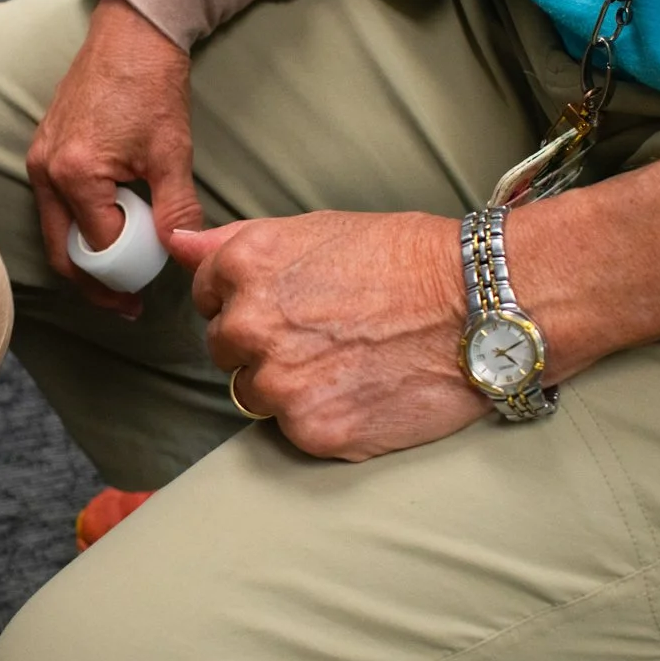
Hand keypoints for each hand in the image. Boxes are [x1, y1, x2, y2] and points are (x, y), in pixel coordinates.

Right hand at [28, 0, 205, 314]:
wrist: (132, 34)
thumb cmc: (150, 84)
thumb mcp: (171, 152)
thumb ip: (175, 208)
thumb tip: (180, 252)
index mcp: (75, 174)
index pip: (99, 247)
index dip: (127, 274)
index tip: (149, 290)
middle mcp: (46, 170)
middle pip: (62, 253)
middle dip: (94, 284)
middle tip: (125, 304)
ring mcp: (39, 160)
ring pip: (56, 231)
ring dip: (85, 257)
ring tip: (121, 272)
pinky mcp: (43, 150)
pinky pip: (55, 206)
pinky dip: (78, 227)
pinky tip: (108, 230)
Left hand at [168, 211, 488, 460]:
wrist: (483, 305)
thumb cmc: (409, 260)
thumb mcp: (317, 228)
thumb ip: (236, 243)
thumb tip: (177, 244)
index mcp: (245, 267)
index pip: (207, 297)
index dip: (248, 300)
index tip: (291, 303)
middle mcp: (251, 325)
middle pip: (226, 350)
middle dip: (264, 345)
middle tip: (327, 334)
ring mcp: (280, 383)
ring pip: (254, 395)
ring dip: (289, 386)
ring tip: (348, 363)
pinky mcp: (313, 430)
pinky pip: (294, 432)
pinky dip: (324, 418)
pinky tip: (364, 391)